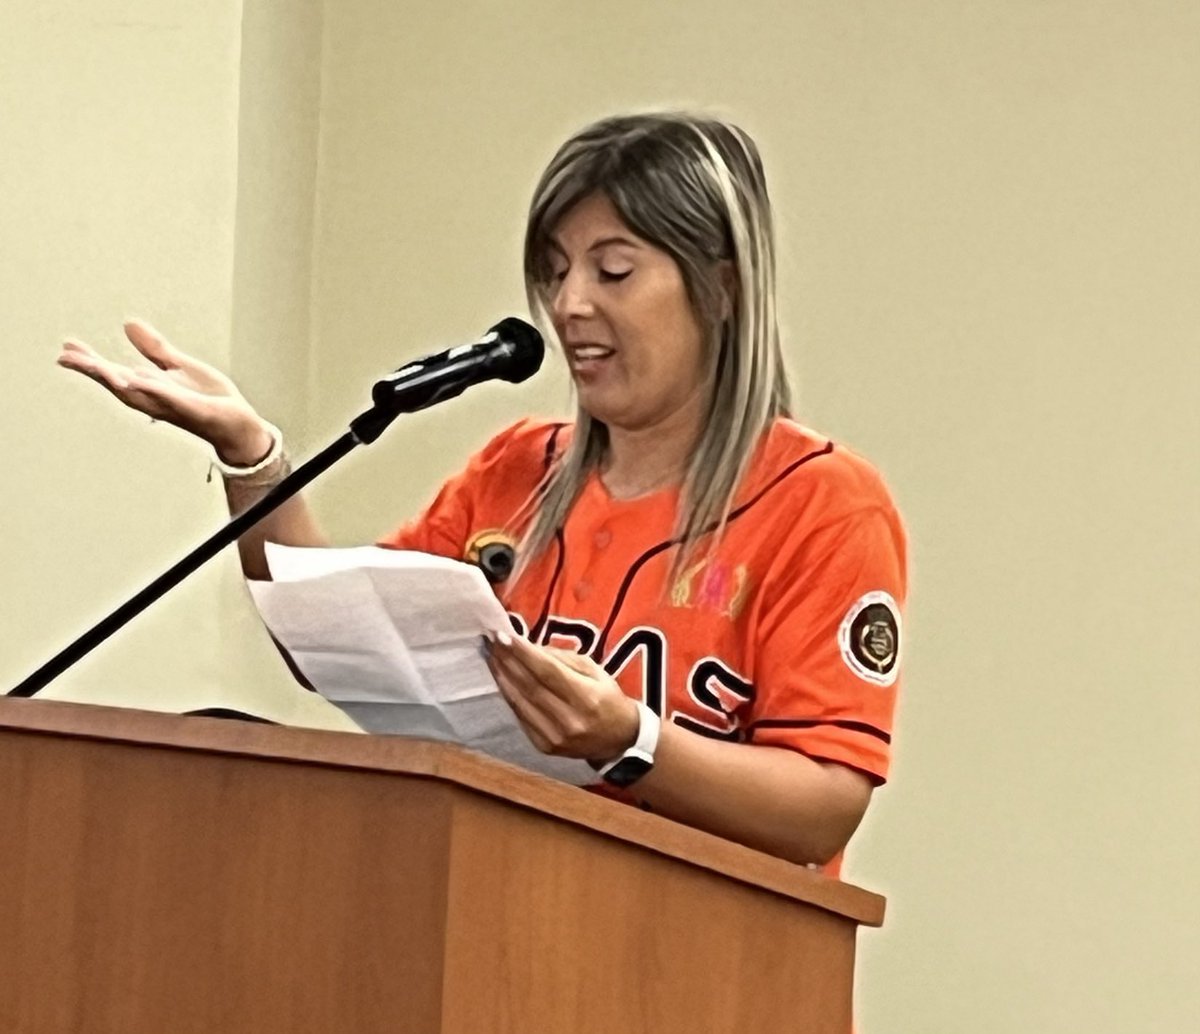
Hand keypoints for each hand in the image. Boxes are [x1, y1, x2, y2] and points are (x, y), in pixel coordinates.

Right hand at [56, 318, 272, 463]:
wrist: (238, 423)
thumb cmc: (208, 398)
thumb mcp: (179, 366)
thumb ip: (154, 349)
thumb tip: (128, 323)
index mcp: (150, 387)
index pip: (114, 373)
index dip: (89, 362)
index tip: (66, 348)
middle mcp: (156, 399)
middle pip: (117, 385)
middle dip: (93, 371)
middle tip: (66, 357)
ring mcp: (174, 406)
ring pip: (140, 394)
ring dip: (116, 380)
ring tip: (95, 365)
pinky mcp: (195, 409)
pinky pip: (172, 399)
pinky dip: (155, 389)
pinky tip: (138, 378)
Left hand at [486, 634, 639, 760]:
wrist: (617, 741)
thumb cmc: (608, 699)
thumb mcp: (596, 671)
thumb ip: (564, 659)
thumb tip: (530, 647)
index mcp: (587, 698)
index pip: (548, 671)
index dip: (524, 653)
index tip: (504, 635)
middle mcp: (569, 720)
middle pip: (530, 686)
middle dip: (508, 661)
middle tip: (492, 641)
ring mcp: (554, 736)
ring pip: (520, 702)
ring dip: (502, 677)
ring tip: (491, 656)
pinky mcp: (544, 746)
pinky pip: (521, 716)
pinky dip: (509, 696)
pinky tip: (501, 679)